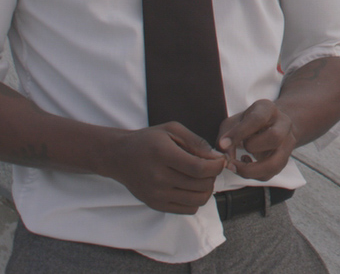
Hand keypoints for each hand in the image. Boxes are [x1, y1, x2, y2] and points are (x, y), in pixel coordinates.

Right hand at [100, 122, 226, 213]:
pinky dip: (196, 200)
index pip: (199, 168)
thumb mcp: (172, 130)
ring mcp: (156, 195)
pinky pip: (188, 210)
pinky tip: (191, 187)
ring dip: (207, 189)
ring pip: (198, 200)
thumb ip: (196, 142)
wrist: (119, 157)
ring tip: (201, 177)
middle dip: (213, 175)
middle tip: (210, 166)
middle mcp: (158, 178)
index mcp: (163, 155)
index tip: (220, 160)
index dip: (216, 166)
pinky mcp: (156, 205)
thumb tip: (216, 158)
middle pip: (201, 185)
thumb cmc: (148, 141)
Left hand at [217, 100, 300, 180]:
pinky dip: (254, 175)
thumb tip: (225, 156)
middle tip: (236, 148)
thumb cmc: (248, 123)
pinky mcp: (285, 160)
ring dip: (251, 169)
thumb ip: (226, 135)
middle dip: (251, 147)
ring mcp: (287, 144)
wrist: (269, 126)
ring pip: (275, 163)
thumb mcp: (235, 121)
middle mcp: (283, 124)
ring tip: (235, 166)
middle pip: (275, 137)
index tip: (223, 144)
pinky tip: (246, 164)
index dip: (239, 133)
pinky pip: (270, 174)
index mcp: (268, 109)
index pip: (257, 119)